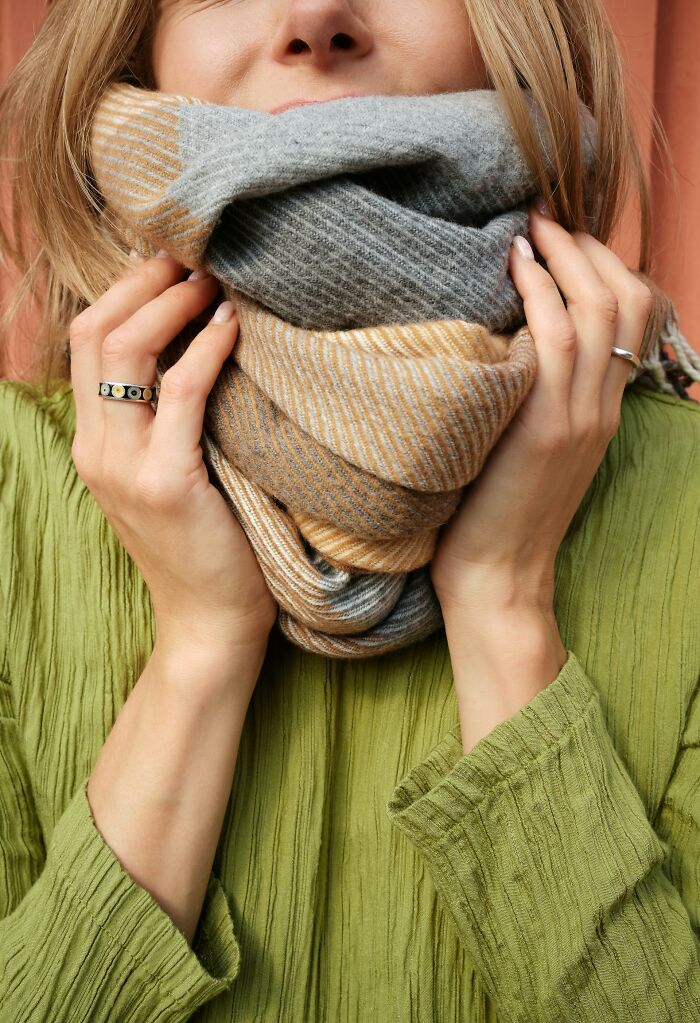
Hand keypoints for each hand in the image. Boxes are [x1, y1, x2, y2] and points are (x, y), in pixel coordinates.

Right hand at [69, 252, 277, 658]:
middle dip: (141, 284)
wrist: (209, 623)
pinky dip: (206, 349)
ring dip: (170, 304)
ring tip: (214, 281)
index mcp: (93, 444)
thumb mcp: (169, 475)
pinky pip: (180, 392)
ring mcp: (124, 466)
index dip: (122, 292)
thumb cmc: (205, 545)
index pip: (86, 342)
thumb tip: (200, 350)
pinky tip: (234, 327)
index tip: (168, 262)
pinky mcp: (165, 483)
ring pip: (123, 352)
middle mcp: (96, 449)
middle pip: (94, 334)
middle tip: (192, 257)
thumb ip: (166, 422)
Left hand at [430, 200, 653, 618]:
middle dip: (589, 247)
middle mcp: (602, 406)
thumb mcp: (531, 447)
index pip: (633, 314)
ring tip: (531, 228)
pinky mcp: (547, 425)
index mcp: (604, 408)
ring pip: (601, 309)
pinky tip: (515, 266)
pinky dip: (541, 292)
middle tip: (545, 220)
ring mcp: (580, 415)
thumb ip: (537, 397)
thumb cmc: (498, 513)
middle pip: (625, 298)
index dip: (603, 264)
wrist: (497, 576)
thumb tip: (507, 344)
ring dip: (566, 256)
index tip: (561, 239)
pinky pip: (558, 339)